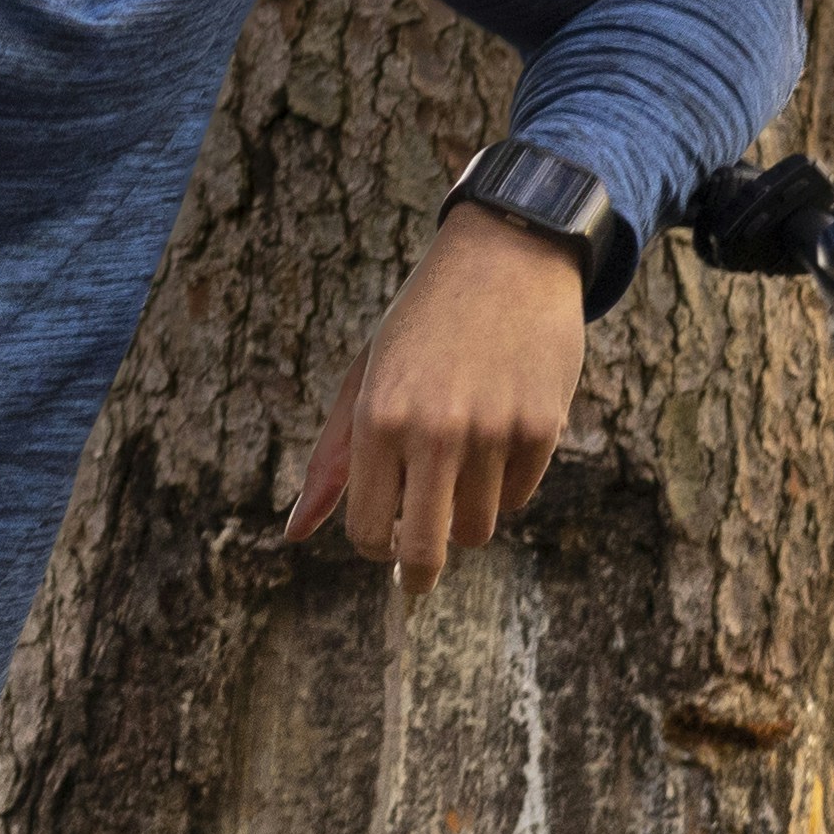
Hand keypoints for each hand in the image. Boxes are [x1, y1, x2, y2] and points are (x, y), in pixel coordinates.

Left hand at [282, 200, 588, 578]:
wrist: (507, 254)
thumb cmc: (421, 324)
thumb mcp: (365, 379)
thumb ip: (331, 462)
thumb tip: (292, 534)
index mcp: (378, 418)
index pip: (368, 531)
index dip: (374, 546)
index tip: (383, 539)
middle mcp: (434, 430)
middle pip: (426, 551)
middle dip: (417, 574)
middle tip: (416, 578)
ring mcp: (493, 431)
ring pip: (477, 528)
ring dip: (465, 515)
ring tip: (460, 468)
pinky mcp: (541, 428)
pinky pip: (518, 497)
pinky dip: (505, 484)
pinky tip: (499, 435)